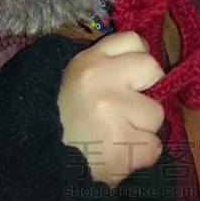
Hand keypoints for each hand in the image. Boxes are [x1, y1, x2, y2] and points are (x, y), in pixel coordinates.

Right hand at [57, 31, 164, 187]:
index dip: (138, 60)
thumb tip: (148, 68)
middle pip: (152, 69)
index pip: (134, 40)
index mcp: (89, 60)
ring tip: (117, 134)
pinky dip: (142, 154)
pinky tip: (120, 153)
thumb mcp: (78, 77)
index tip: (132, 78)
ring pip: (156, 114)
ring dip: (142, 127)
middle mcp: (101, 79)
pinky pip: (154, 147)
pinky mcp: (122, 146)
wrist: (43, 160)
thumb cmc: (66, 118)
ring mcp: (113, 111)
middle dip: (146, 90)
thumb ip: (109, 66)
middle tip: (128, 108)